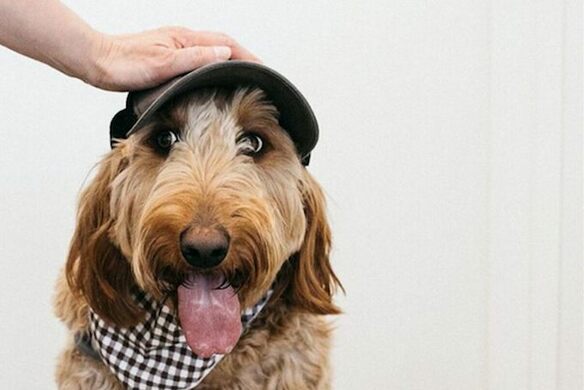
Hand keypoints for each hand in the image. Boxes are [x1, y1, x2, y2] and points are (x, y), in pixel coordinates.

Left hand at [87, 28, 260, 90]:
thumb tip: (225, 54)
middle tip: (258, 72)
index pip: (226, 43)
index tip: (262, 67)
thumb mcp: (164, 63)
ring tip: (242, 75)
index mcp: (185, 39)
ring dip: (229, 60)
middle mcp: (182, 40)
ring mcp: (174, 48)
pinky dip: (213, 66)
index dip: (247, 55)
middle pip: (221, 45)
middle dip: (243, 57)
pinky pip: (198, 59)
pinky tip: (212, 77)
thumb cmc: (124, 63)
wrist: (96, 62)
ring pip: (210, 51)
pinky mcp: (166, 57)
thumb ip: (196, 58)